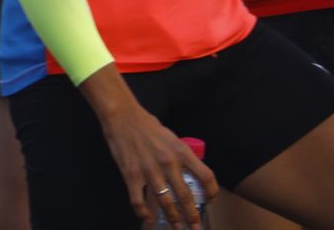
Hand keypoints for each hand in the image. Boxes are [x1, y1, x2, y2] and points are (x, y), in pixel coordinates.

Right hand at [90, 87, 214, 227]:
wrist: (122, 116)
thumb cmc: (147, 125)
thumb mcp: (171, 137)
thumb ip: (180, 156)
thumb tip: (188, 174)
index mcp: (181, 151)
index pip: (206, 176)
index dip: (211, 192)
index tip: (209, 200)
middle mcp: (168, 163)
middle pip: (186, 197)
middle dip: (192, 216)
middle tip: (195, 227)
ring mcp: (149, 170)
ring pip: (165, 203)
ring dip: (173, 218)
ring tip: (177, 227)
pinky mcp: (131, 174)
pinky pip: (138, 201)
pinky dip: (143, 213)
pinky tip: (148, 219)